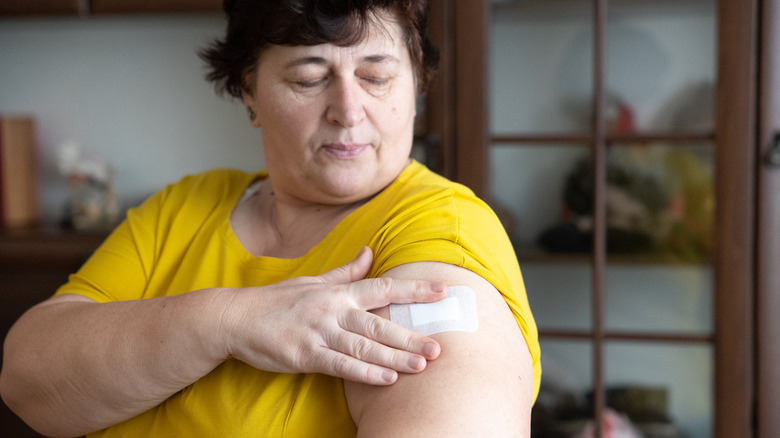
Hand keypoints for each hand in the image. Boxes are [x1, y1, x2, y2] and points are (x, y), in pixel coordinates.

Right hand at [221, 247, 444, 384]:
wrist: (236, 318)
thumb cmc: (278, 301)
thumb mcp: (313, 282)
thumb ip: (346, 272)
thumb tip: (369, 252)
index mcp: (338, 292)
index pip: (384, 287)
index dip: (415, 289)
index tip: (443, 291)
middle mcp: (332, 309)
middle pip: (379, 323)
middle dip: (410, 336)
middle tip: (439, 347)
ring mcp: (318, 332)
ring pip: (364, 345)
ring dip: (394, 357)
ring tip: (421, 366)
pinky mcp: (304, 354)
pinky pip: (340, 365)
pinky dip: (364, 372)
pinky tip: (386, 379)